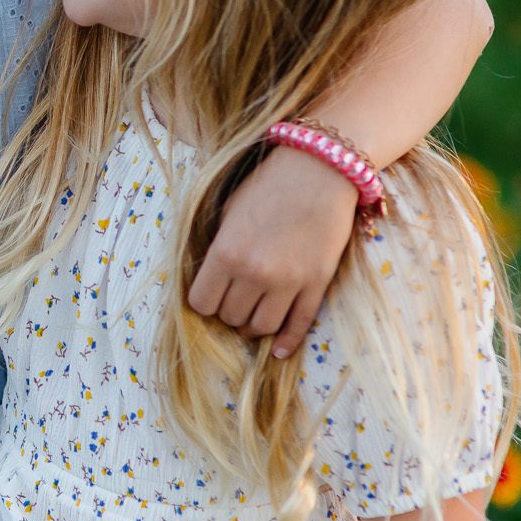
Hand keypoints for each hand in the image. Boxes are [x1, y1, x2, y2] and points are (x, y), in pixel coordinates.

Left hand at [187, 146, 358, 358]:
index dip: (204, 301)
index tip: (210, 294)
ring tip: (253, 315)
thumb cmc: (268, 186)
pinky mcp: (317, 284)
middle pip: (230, 317)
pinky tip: (279, 350)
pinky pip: (298, 325)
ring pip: (262, 327)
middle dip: (228, 312)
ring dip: (253, 327)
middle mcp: (255, 273)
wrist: (319, 170)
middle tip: (234, 299)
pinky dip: (286, 342)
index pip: (201, 303)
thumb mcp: (229, 212)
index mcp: (226, 253)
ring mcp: (289, 282)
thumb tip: (210, 280)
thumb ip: (219, 249)